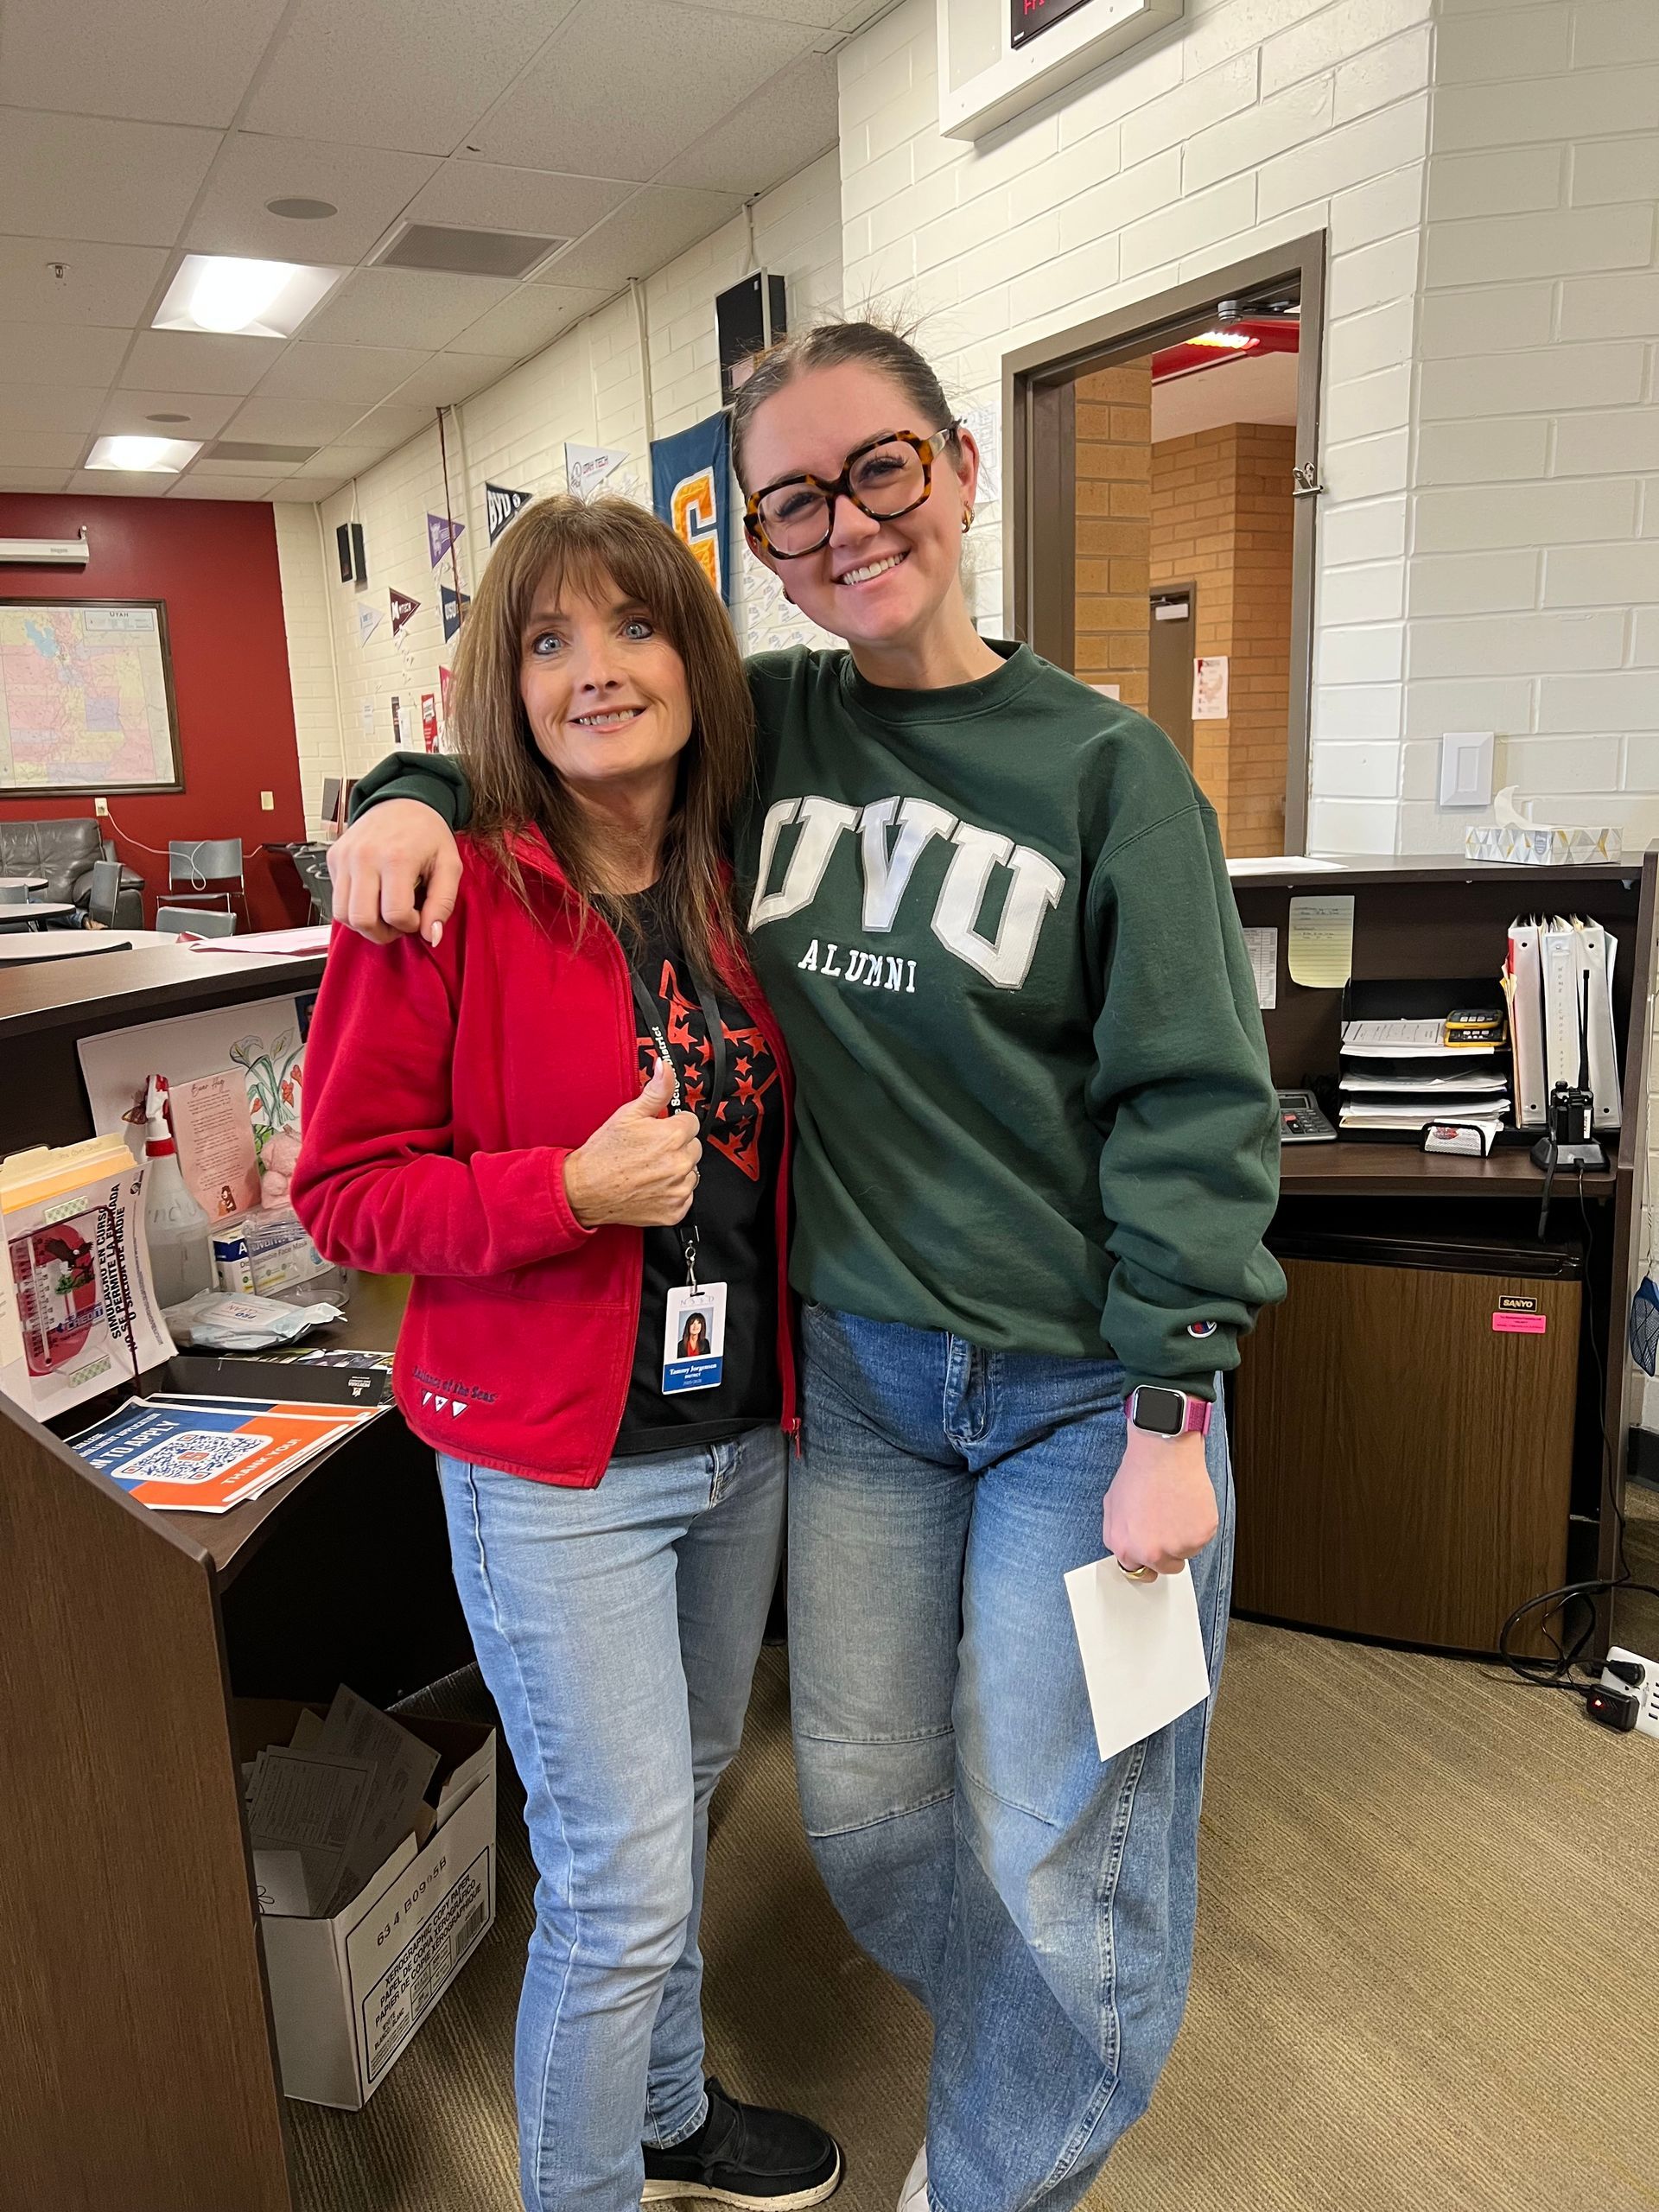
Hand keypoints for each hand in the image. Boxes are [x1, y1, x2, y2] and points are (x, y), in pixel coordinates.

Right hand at [329, 799, 462, 945]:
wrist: (403, 802)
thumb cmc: (427, 833)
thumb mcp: (449, 865)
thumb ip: (443, 903)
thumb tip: (431, 936)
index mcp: (396, 857)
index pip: (394, 914)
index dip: (409, 926)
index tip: (417, 917)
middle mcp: (365, 857)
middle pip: (362, 920)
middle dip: (383, 933)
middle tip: (398, 923)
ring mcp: (345, 857)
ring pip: (342, 915)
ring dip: (365, 924)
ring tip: (384, 913)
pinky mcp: (334, 858)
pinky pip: (336, 899)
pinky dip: (353, 908)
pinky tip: (373, 897)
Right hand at [562, 1062, 701, 1227]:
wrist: (584, 1190)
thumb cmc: (603, 1154)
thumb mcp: (628, 1114)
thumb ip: (655, 1091)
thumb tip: (666, 1068)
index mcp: (673, 1136)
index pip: (690, 1122)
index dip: (672, 1124)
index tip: (658, 1131)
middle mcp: (680, 1164)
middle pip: (693, 1147)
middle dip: (676, 1146)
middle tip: (650, 1151)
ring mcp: (679, 1189)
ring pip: (690, 1172)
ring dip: (676, 1170)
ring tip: (649, 1169)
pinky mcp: (675, 1211)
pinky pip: (684, 1196)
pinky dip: (671, 1192)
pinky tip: (651, 1186)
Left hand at [1101, 1426, 1218, 1578]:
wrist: (1163, 1453)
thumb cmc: (1139, 1473)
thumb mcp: (1112, 1506)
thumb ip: (1119, 1533)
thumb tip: (1129, 1547)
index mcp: (1125, 1547)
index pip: (1138, 1572)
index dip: (1147, 1560)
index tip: (1154, 1553)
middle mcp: (1150, 1552)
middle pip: (1166, 1567)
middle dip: (1169, 1551)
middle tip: (1169, 1524)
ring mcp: (1176, 1547)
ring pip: (1187, 1552)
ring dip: (1185, 1536)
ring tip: (1176, 1507)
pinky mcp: (1199, 1537)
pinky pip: (1203, 1539)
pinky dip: (1199, 1525)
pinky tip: (1188, 1504)